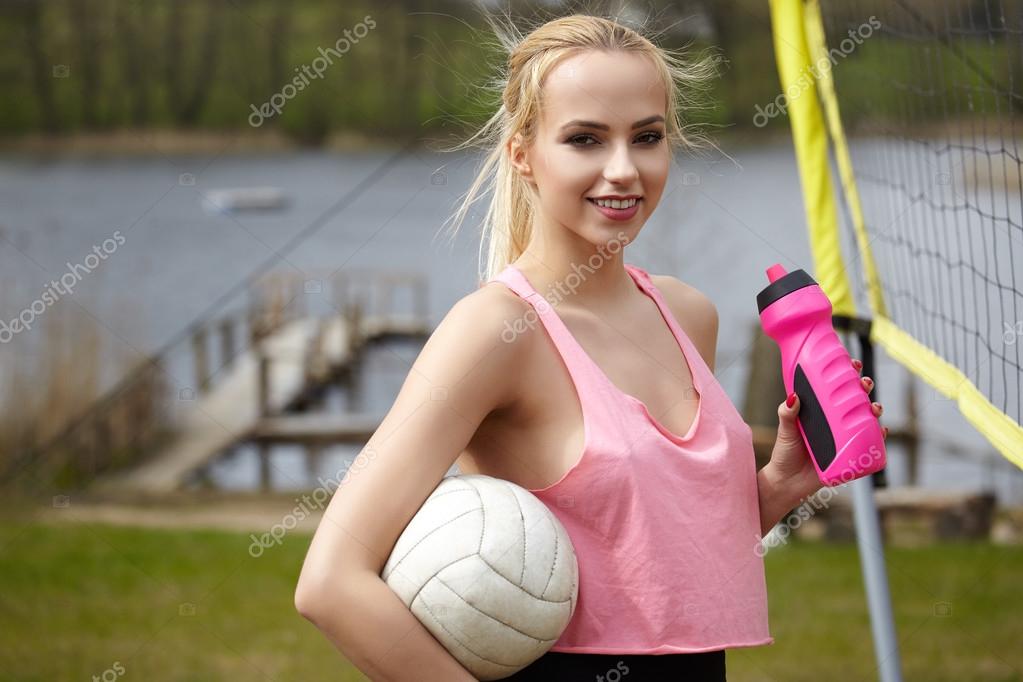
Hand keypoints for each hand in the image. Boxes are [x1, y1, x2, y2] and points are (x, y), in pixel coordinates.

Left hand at [768, 357, 887, 499]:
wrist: (789, 483)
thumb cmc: (785, 454)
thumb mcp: (786, 430)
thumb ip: (787, 414)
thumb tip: (794, 397)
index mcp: (820, 411)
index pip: (835, 387)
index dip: (846, 374)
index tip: (852, 363)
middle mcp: (834, 421)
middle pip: (854, 399)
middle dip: (864, 388)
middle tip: (864, 383)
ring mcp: (844, 437)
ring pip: (865, 418)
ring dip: (874, 409)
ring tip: (874, 407)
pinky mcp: (851, 455)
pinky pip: (870, 444)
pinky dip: (879, 436)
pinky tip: (882, 430)